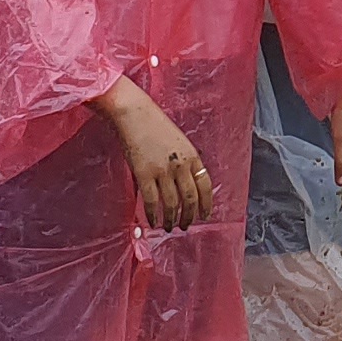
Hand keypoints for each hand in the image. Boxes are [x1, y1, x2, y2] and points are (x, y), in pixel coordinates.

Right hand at [102, 82, 215, 232]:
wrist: (134, 114)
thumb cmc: (155, 125)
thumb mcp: (179, 142)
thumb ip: (185, 162)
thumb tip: (186, 185)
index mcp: (192, 155)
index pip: (205, 185)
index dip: (206, 204)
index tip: (205, 216)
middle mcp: (180, 165)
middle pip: (190, 198)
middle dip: (189, 216)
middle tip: (186, 225)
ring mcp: (163, 171)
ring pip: (172, 204)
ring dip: (172, 219)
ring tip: (169, 226)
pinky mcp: (144, 174)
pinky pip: (152, 202)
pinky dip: (153, 215)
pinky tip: (153, 221)